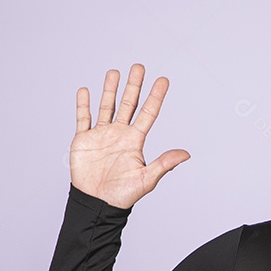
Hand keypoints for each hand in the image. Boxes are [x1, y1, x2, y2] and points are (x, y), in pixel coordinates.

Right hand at [70, 63, 189, 209]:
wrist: (97, 203)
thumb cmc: (123, 195)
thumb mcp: (147, 179)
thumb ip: (164, 164)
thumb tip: (186, 154)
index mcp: (135, 141)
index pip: (148, 113)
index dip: (156, 97)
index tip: (163, 80)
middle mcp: (120, 134)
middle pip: (128, 104)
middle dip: (134, 86)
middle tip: (139, 67)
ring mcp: (102, 135)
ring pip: (107, 106)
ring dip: (110, 90)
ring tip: (114, 72)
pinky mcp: (84, 140)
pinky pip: (83, 119)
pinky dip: (83, 105)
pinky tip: (86, 91)